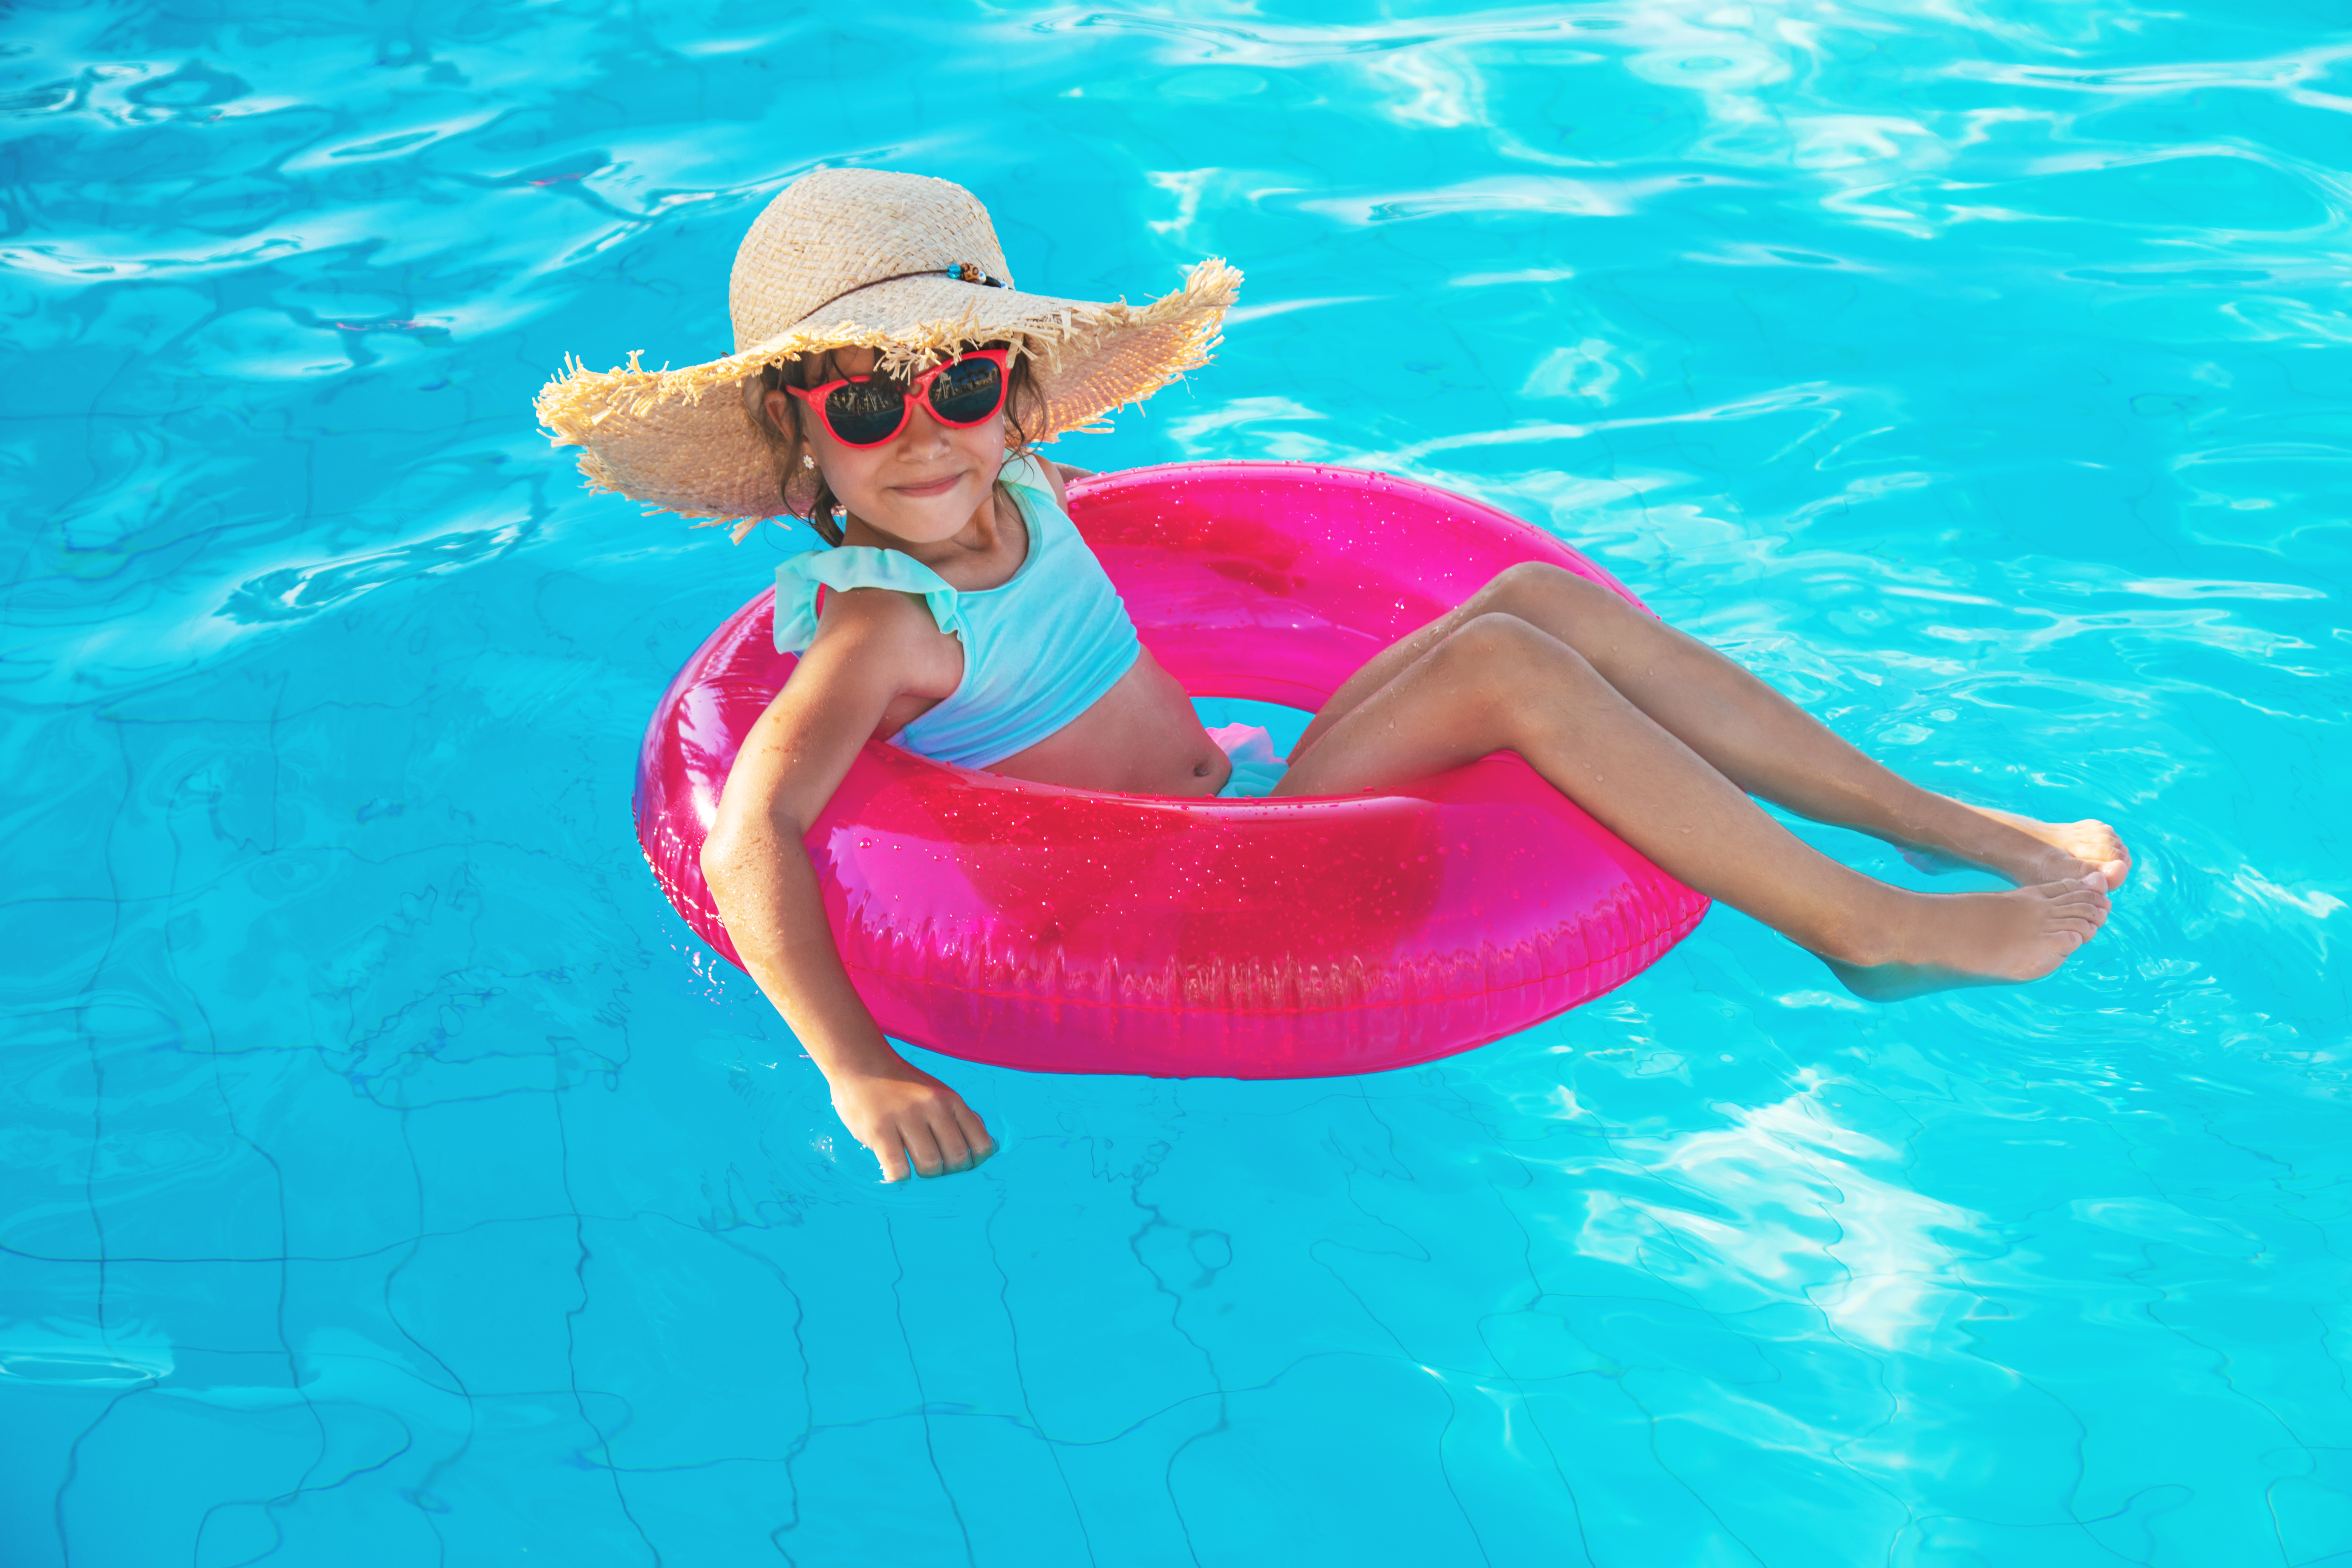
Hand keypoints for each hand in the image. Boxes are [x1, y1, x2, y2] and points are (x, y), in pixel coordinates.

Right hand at [828, 1061, 995, 1181]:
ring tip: (911, 1164)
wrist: (861, 1065)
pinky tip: (894, 1169)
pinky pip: (898, 1169)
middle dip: (947, 1172)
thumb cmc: (903, 1087)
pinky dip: (899, 1178)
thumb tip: (988, 1145)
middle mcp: (934, 1107)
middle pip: (957, 1160)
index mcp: (952, 1101)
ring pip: (931, 1166)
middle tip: (931, 1165)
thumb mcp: (939, 1093)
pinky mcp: (880, 1130)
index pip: (982, 1145)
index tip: (957, 1164)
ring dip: (922, 1174)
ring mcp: (907, 1117)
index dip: (974, 1163)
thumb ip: (962, 1117)